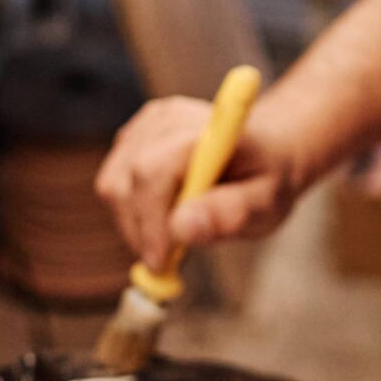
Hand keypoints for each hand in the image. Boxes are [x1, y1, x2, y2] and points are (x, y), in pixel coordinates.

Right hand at [95, 95, 315, 269]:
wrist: (266, 152)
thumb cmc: (267, 180)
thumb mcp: (266, 204)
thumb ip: (229, 213)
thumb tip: (181, 228)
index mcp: (209, 129)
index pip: (154, 169)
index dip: (151, 220)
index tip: (161, 262)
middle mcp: (171, 117)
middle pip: (126, 180)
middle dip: (141, 230)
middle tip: (167, 262)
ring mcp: (148, 123)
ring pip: (113, 185)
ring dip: (134, 224)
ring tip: (171, 238)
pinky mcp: (134, 135)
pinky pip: (113, 182)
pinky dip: (131, 211)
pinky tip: (164, 216)